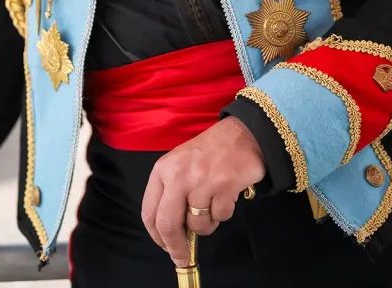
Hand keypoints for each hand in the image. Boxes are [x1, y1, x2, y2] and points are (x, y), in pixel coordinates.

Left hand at [141, 116, 264, 267]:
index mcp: (163, 169)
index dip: (157, 236)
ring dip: (206, 224)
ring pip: (197, 224)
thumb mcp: (180, 165)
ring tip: (213, 204)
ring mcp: (201, 180)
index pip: (150, 212)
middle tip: (183, 257)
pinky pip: (220, 217)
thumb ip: (171, 195)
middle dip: (176, 247)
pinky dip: (223, 213)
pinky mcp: (224, 185)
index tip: (165, 248)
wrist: (242, 134)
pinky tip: (226, 195)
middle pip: (168, 224)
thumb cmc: (207, 152)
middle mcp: (178, 175)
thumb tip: (170, 235)